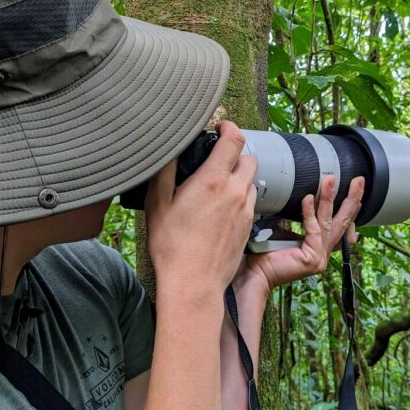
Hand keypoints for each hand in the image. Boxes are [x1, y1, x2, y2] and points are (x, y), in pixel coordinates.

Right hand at [145, 121, 257, 294]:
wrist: (194, 284)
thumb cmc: (171, 246)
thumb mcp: (157, 203)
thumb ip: (164, 170)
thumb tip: (169, 147)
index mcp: (213, 180)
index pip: (235, 140)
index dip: (229, 127)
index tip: (220, 126)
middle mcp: (235, 191)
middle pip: (249, 158)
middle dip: (236, 152)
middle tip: (217, 157)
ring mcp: (245, 210)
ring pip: (251, 181)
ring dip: (239, 176)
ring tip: (218, 184)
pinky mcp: (248, 226)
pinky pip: (250, 202)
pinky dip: (240, 196)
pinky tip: (222, 207)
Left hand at [233, 175, 364, 298]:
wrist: (254, 272)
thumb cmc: (266, 253)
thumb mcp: (287, 231)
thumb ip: (300, 220)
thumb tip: (306, 198)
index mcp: (319, 248)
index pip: (341, 226)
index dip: (350, 208)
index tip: (354, 190)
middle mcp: (323, 253)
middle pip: (343, 222)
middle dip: (352, 199)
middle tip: (359, 181)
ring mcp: (320, 258)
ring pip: (329, 222)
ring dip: (329, 198)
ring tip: (330, 180)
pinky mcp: (312, 259)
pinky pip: (313, 230)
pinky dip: (310, 213)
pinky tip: (307, 199)